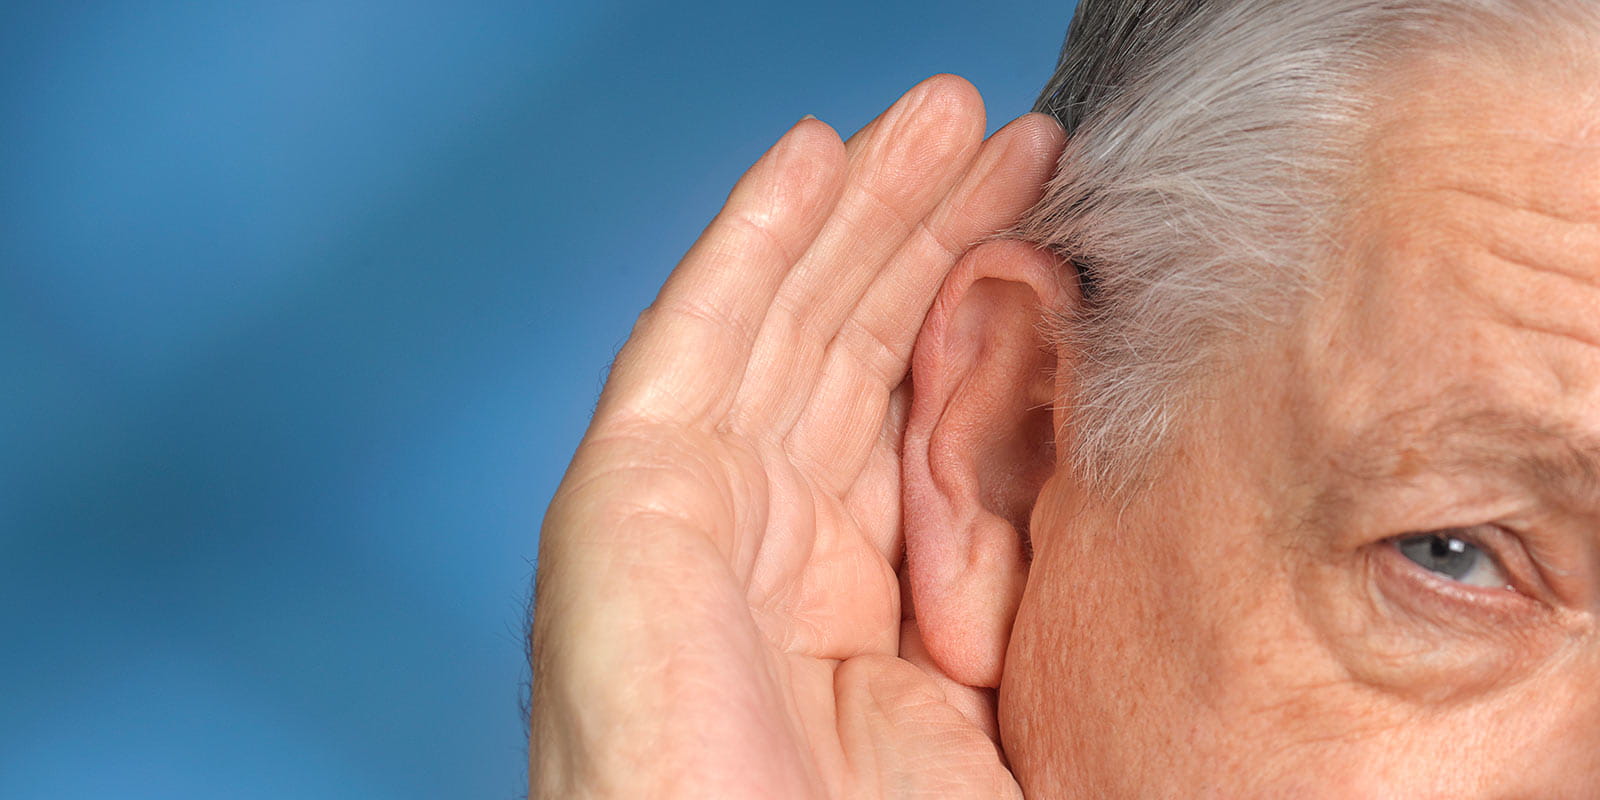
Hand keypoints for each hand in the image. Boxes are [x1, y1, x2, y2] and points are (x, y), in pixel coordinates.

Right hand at [531, 75, 1063, 797]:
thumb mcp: (985, 712)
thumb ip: (1014, 595)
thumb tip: (1103, 496)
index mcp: (839, 607)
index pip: (909, 421)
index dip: (977, 317)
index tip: (1056, 230)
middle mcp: (757, 549)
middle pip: (848, 354)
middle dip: (927, 238)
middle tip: (1013, 142)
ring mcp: (683, 519)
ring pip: (780, 326)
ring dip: (859, 211)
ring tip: (944, 119)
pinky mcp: (625, 505)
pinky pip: (694, 343)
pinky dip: (751, 241)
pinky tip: (816, 157)